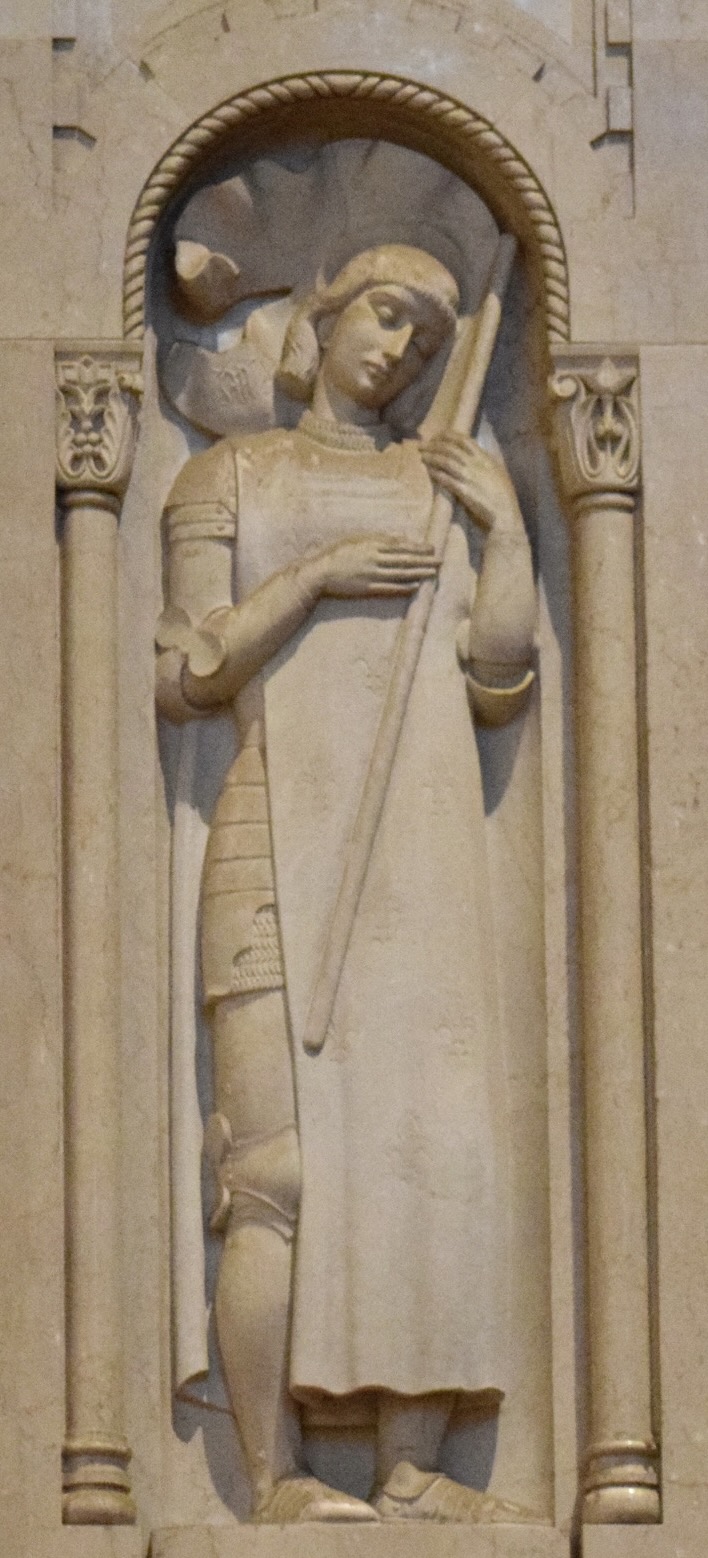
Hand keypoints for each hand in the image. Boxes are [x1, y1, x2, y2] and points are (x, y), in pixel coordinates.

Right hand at [314, 534, 439, 597]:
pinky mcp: (367, 588)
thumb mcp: (356, 538)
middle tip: (440, 561)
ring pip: (400, 573)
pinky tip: (416, 586)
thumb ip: (377, 537)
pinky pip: (390, 588)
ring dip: (419, 573)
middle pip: (405, 558)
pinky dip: (404, 587)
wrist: (319, 572)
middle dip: (424, 560)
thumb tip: (399, 537)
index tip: (432, 547)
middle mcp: (374, 558)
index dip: (417, 547)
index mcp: (371, 544)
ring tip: (434, 573)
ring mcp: (372, 574)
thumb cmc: (336, 553)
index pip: (400, 545)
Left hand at [420, 433, 521, 533]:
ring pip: (446, 461)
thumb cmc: (504, 496)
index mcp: (485, 458)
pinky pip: (446, 479)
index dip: (449, 435)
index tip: (438, 435)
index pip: (464, 440)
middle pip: (451, 448)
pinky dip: (435, 473)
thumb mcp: (498, 472)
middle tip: (424, 445)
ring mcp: (469, 477)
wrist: (505, 513)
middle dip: (435, 444)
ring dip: (432, 457)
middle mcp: (476, 464)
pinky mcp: (463, 491)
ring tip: (422, 455)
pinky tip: (428, 470)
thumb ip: (487, 462)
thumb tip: (478, 454)